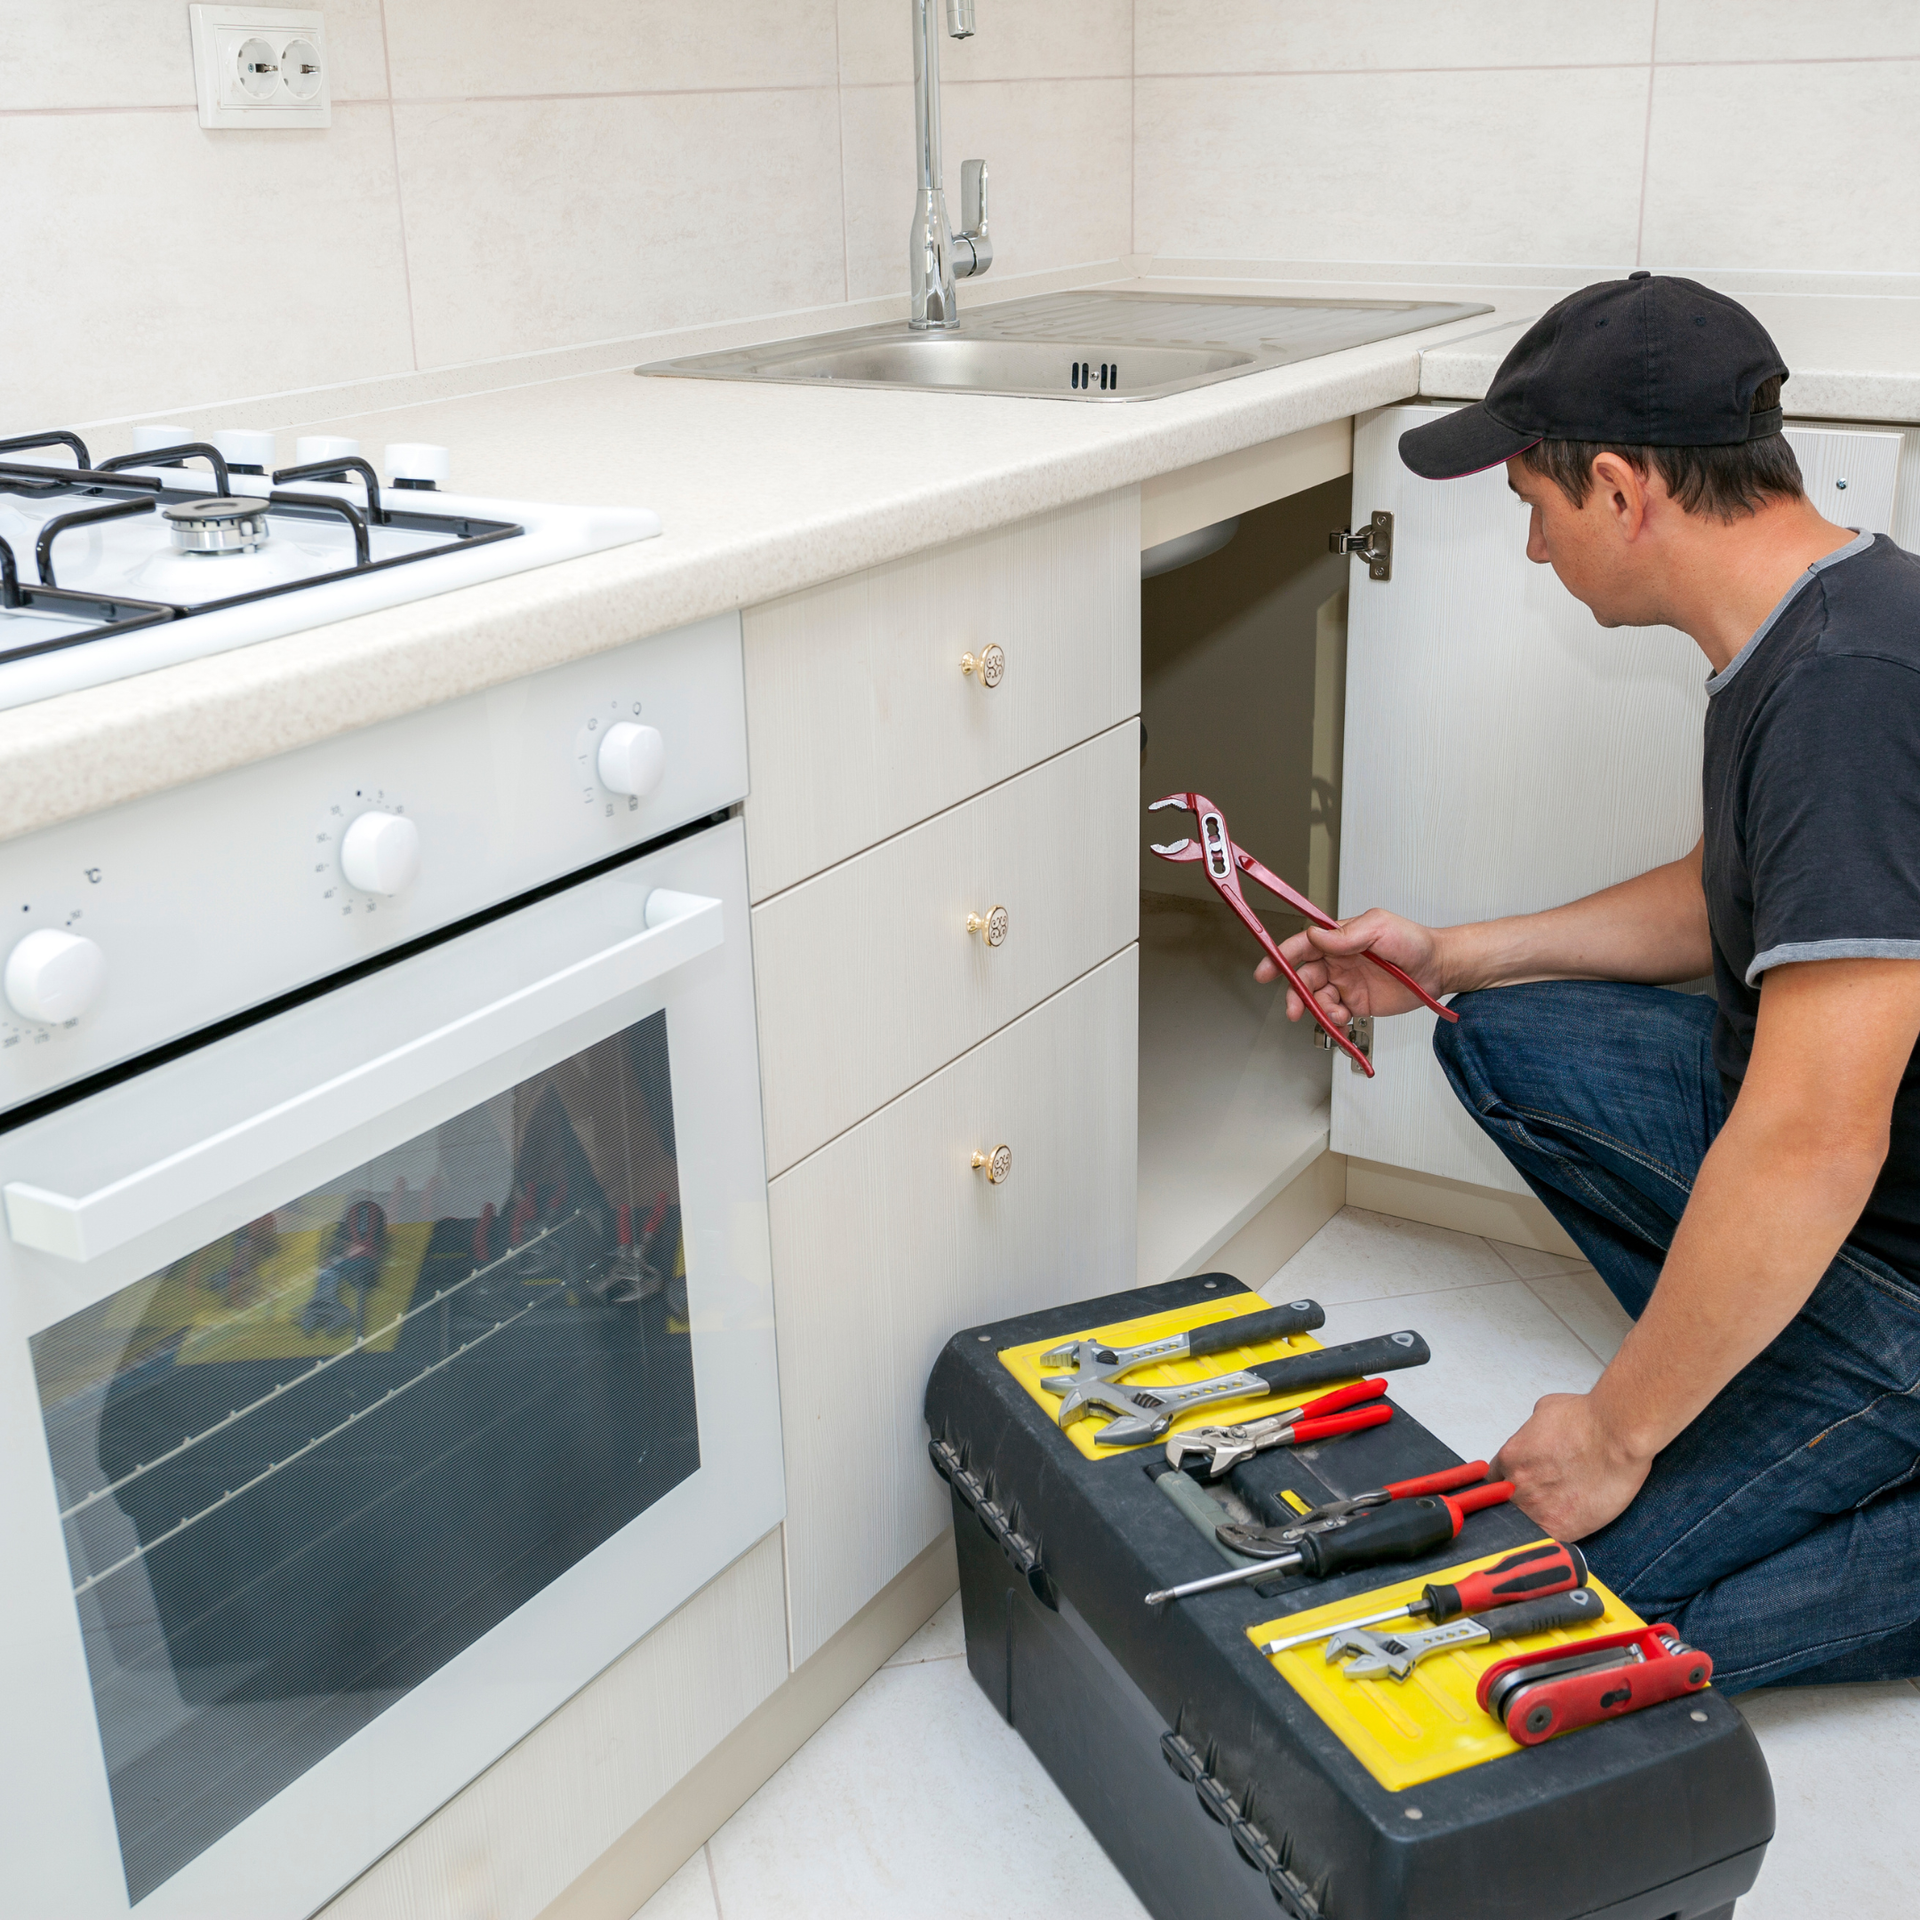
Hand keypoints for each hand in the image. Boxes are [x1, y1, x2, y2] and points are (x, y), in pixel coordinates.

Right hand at [1255, 907, 1445, 1027]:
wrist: (1437, 969)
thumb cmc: (1413, 941)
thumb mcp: (1379, 928)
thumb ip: (1346, 935)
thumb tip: (1315, 935)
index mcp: (1340, 938)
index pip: (1303, 945)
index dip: (1282, 956)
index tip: (1268, 969)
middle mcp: (1338, 961)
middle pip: (1304, 976)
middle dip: (1295, 993)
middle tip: (1293, 1008)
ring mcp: (1346, 983)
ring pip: (1317, 998)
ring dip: (1317, 1008)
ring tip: (1334, 1013)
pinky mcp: (1357, 1003)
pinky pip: (1334, 1013)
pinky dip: (1332, 1020)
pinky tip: (1341, 1019)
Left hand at [1492, 1392, 1651, 1540]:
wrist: (1617, 1435)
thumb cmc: (1589, 1419)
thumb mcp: (1544, 1411)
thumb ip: (1531, 1431)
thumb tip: (1535, 1436)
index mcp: (1510, 1458)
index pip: (1494, 1479)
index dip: (1508, 1483)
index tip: (1521, 1485)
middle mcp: (1518, 1484)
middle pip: (1506, 1503)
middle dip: (1521, 1501)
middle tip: (1544, 1497)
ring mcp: (1536, 1509)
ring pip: (1523, 1523)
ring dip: (1536, 1518)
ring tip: (1559, 1510)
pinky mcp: (1560, 1528)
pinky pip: (1546, 1539)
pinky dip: (1552, 1535)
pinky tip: (1566, 1523)